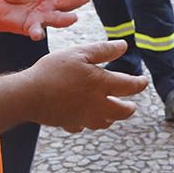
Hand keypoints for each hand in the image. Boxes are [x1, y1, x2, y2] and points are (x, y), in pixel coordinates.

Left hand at [0, 0, 92, 39]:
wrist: (0, 5)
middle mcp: (51, 2)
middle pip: (66, 1)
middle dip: (76, 0)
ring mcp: (43, 15)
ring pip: (58, 18)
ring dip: (65, 19)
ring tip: (73, 19)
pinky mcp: (32, 26)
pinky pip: (36, 30)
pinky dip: (38, 32)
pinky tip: (38, 34)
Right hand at [25, 41, 149, 131]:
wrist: (29, 95)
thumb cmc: (53, 70)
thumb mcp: (79, 53)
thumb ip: (103, 50)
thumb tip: (123, 46)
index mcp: (102, 84)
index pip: (130, 87)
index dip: (140, 84)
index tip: (144, 82)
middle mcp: (97, 104)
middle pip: (122, 112)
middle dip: (129, 108)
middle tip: (131, 105)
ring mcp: (84, 117)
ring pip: (104, 122)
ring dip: (111, 117)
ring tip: (111, 112)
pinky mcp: (70, 124)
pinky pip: (83, 126)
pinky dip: (86, 122)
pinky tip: (83, 117)